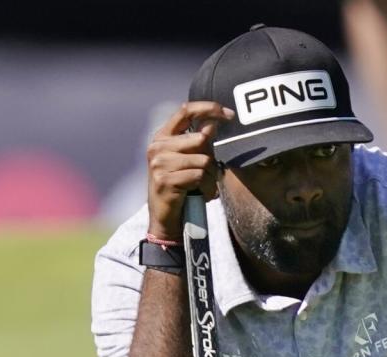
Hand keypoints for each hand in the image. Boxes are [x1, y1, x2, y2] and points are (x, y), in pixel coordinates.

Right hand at [146, 101, 234, 239]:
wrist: (166, 217)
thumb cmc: (182, 187)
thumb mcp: (190, 160)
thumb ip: (199, 142)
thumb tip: (213, 124)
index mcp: (163, 136)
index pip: (186, 110)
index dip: (209, 108)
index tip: (229, 114)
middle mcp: (157, 146)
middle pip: (201, 140)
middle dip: (211, 159)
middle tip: (205, 176)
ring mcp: (159, 163)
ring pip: (203, 160)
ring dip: (210, 177)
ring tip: (201, 187)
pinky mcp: (165, 179)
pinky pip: (199, 176)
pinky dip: (207, 187)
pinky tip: (200, 194)